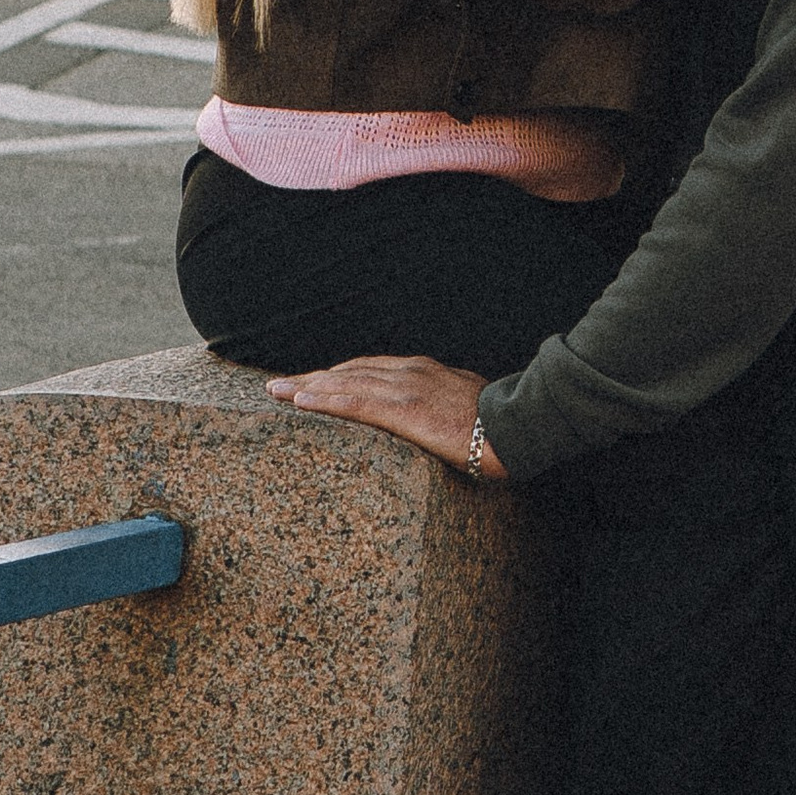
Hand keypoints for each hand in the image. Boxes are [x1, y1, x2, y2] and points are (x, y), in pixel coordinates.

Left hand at [265, 353, 504, 476]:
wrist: (517, 426)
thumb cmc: (498, 422)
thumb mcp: (465, 402)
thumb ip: (441, 402)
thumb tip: (431, 415)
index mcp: (422, 371)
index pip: (367, 368)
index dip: (335, 374)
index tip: (310, 381)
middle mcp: (409, 373)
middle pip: (348, 371)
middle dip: (311, 378)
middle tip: (278, 384)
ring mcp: (406, 389)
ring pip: (345, 383)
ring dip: (307, 387)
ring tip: (277, 391)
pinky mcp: (405, 410)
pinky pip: (356, 403)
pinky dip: (325, 400)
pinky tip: (300, 403)